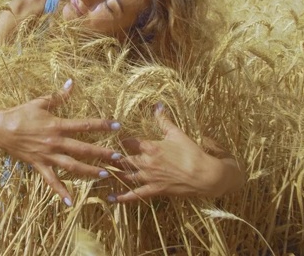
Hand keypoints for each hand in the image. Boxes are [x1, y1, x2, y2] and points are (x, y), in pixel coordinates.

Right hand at [0, 79, 121, 205]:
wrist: (0, 128)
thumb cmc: (20, 113)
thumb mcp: (40, 102)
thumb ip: (59, 95)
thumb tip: (72, 82)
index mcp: (57, 125)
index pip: (85, 125)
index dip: (102, 125)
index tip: (117, 126)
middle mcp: (55, 142)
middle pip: (83, 149)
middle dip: (101, 153)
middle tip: (117, 157)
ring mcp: (47, 155)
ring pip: (72, 166)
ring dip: (89, 172)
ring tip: (104, 175)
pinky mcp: (39, 165)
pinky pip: (51, 181)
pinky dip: (60, 192)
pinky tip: (70, 202)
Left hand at [108, 104, 233, 201]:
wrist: (205, 175)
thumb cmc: (192, 153)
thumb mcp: (177, 134)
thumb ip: (164, 120)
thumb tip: (157, 105)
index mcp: (150, 147)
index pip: (128, 142)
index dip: (119, 140)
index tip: (109, 138)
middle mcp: (146, 163)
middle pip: (122, 160)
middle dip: (110, 158)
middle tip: (97, 156)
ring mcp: (149, 178)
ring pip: (125, 176)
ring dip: (112, 175)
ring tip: (98, 173)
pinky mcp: (154, 190)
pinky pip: (135, 195)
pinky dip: (122, 197)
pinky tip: (110, 198)